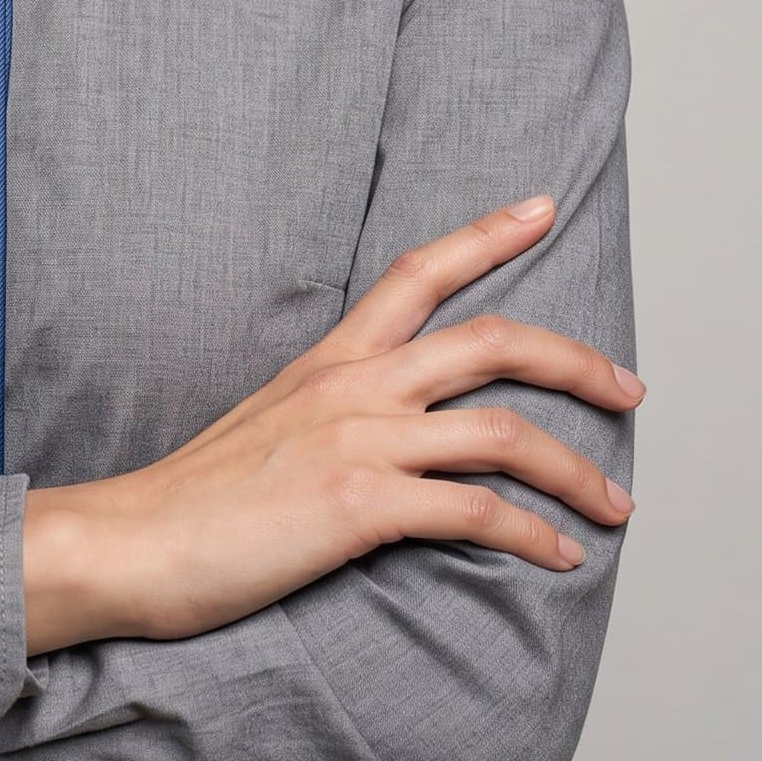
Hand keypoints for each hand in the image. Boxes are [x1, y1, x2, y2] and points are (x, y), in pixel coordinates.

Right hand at [24, 195, 645, 649]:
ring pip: (502, 430)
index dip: (484, 235)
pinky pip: (476, 510)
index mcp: (327, 361)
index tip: (539, 206)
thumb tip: (383, 433)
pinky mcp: (361, 504)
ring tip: (614, 504)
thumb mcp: (266, 425)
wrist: (131, 540)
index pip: (415, 271)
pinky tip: (557, 554)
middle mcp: (352, 385)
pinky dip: (532, 533)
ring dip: (576, 470)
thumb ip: (329, 413)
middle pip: (491, 340)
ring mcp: (358, 440)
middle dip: (577, 361)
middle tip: (629, 386)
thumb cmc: (193, 498)